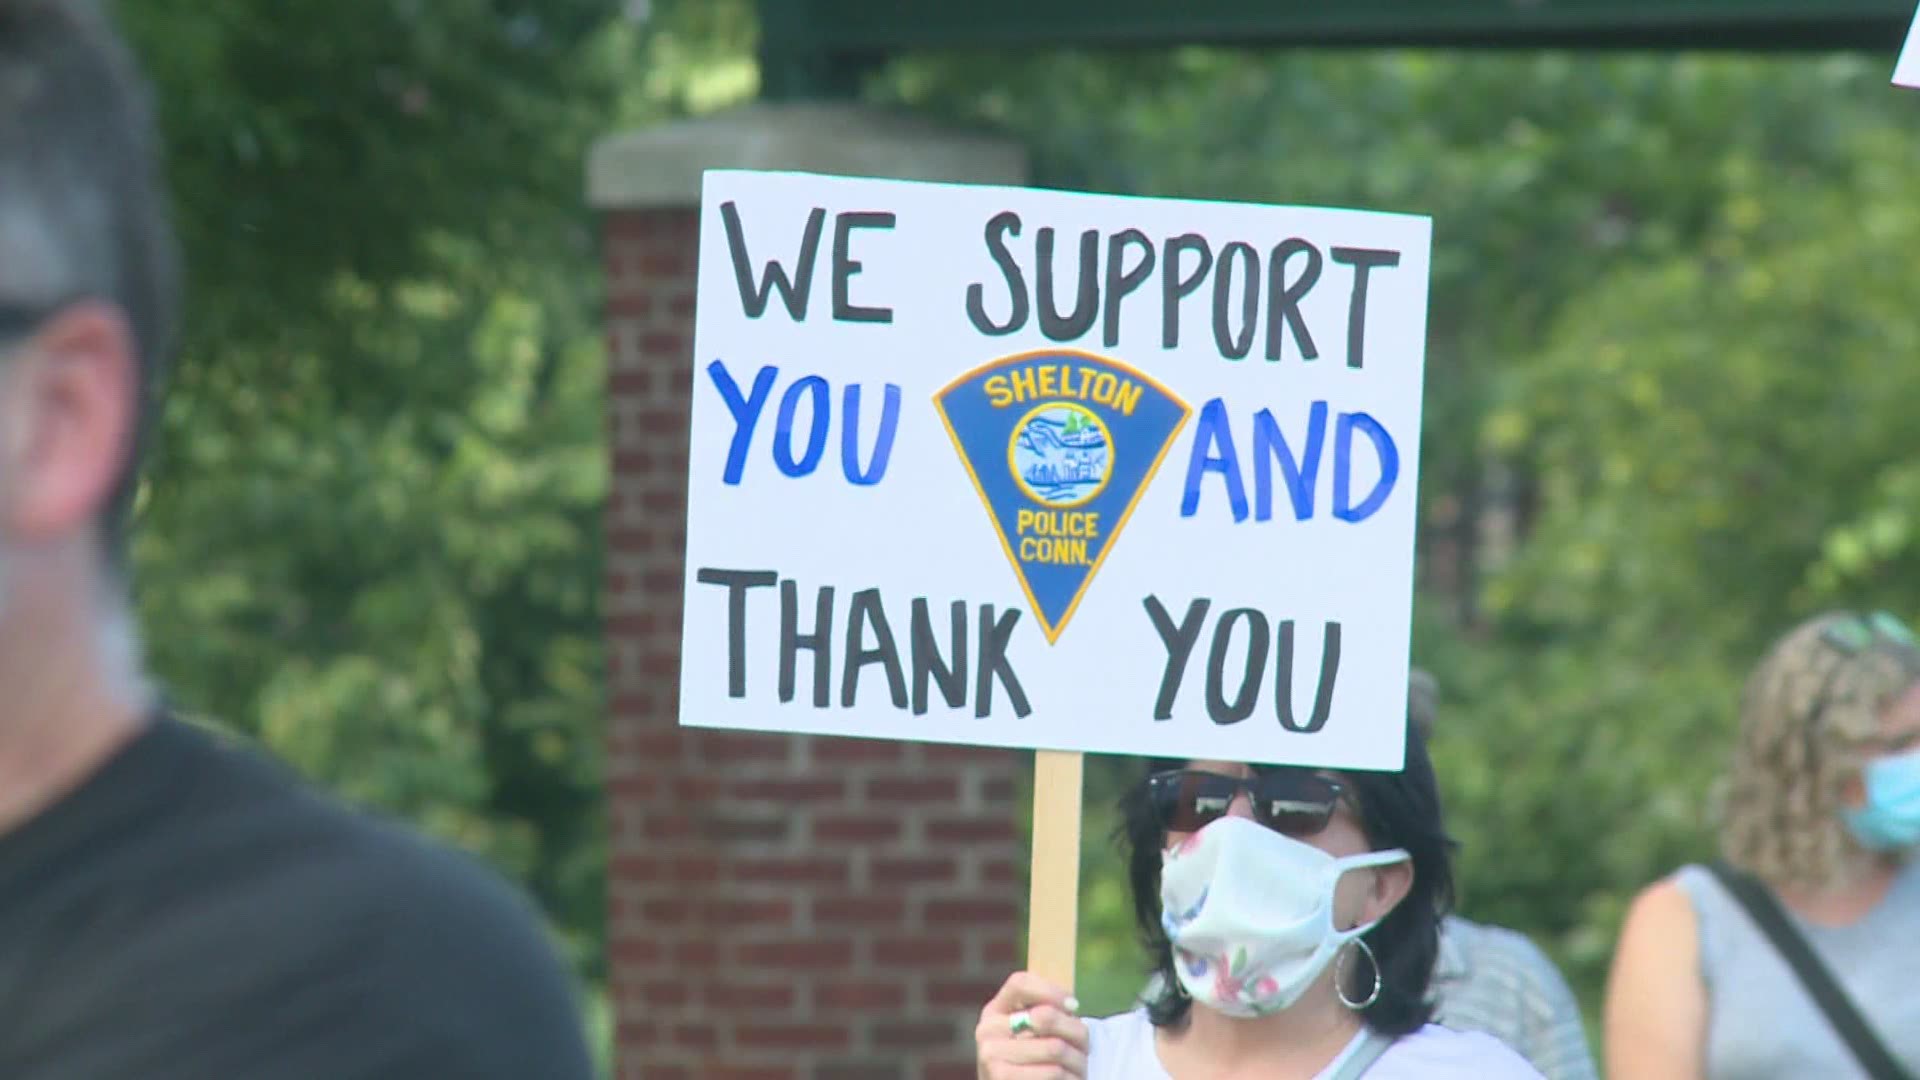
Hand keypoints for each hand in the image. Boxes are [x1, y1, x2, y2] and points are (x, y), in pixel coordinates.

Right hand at [974, 971, 1089, 1079]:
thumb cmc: (1032, 1064)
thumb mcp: (1033, 1035)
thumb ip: (1047, 1013)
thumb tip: (1070, 1005)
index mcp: (994, 1012)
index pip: (1019, 983)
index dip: (1051, 990)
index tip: (1074, 1005)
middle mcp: (987, 1031)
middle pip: (1045, 1017)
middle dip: (1076, 1032)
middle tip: (1086, 1046)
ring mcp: (991, 1057)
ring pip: (1054, 1048)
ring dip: (1077, 1060)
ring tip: (1080, 1067)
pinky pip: (1052, 1073)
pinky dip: (1070, 1078)